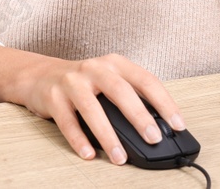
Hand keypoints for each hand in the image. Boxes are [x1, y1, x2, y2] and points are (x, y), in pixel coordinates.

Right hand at [0, 46, 184, 163]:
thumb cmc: (84, 82)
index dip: (164, 102)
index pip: (146, 80)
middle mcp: (95, 68)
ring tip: (120, 157)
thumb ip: (130, 98)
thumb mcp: (109, 81)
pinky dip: (79, 140)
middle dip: (139, 116)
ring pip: (93, 108)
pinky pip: (68, 122)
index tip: (178, 124)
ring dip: (109, 135)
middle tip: (153, 138)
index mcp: (115, 63)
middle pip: (121, 91)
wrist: (40, 74)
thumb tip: (157, 130)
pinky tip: (89, 154)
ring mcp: (72, 81)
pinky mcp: (53, 97)